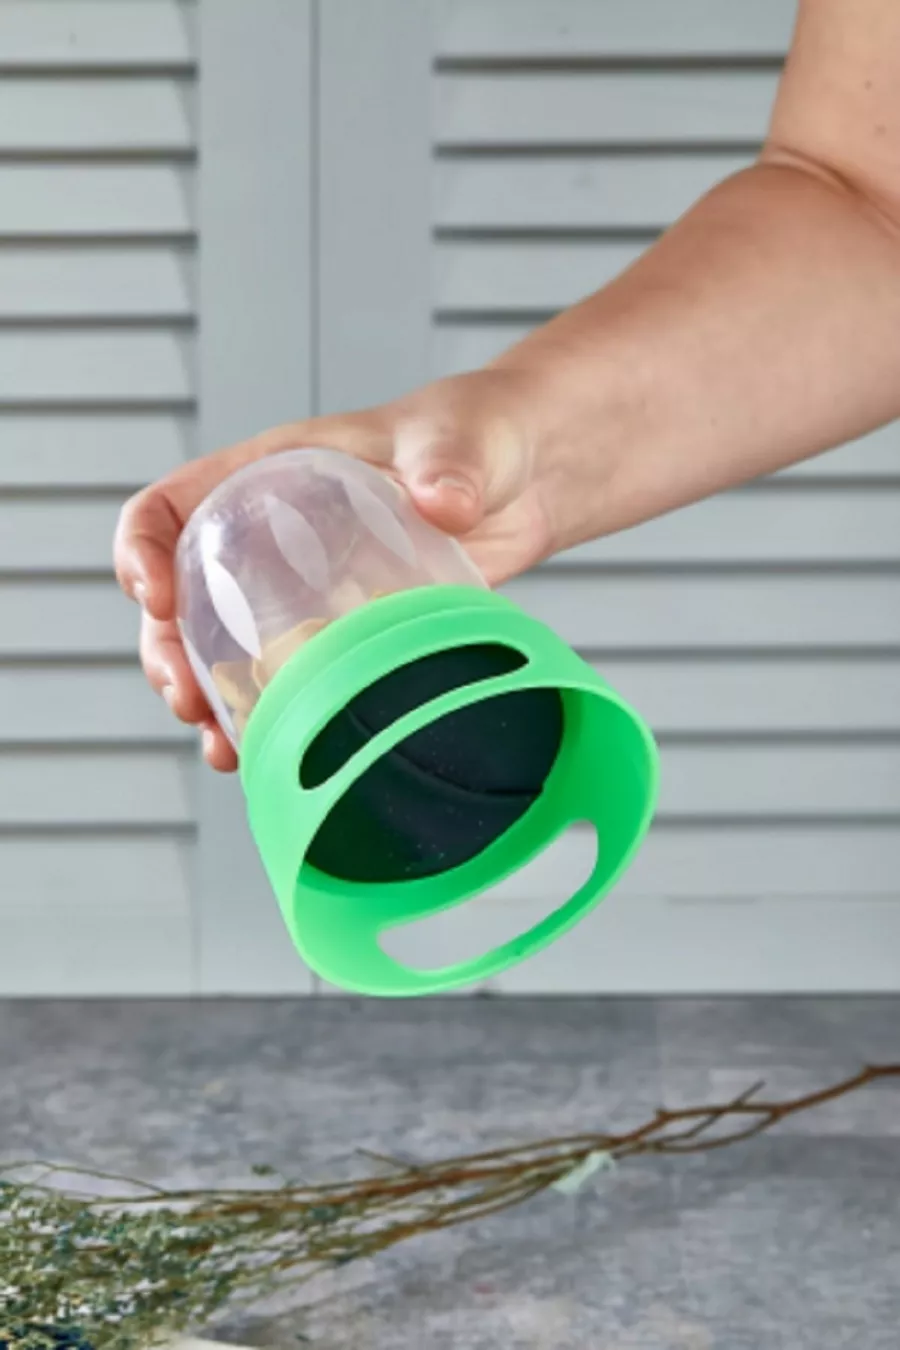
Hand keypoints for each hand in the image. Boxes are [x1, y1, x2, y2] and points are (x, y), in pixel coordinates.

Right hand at [114, 369, 562, 770]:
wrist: (526, 479)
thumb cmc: (477, 435)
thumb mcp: (460, 440)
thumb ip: (450, 466)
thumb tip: (445, 503)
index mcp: (271, 475)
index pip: (173, 505)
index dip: (143, 548)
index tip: (156, 596)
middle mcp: (272, 539)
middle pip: (184, 598)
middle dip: (168, 652)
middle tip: (187, 698)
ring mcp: (306, 592)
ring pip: (227, 650)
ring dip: (210, 699)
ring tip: (219, 746)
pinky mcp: (346, 634)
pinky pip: (288, 678)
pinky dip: (271, 718)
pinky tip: (272, 753)